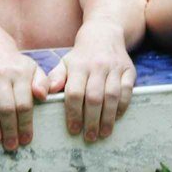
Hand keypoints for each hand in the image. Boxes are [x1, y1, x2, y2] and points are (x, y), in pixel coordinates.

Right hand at [0, 40, 49, 150]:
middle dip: (10, 128)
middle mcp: (3, 73)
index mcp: (21, 73)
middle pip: (6, 105)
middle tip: (11, 145)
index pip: (24, 102)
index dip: (25, 123)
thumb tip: (43, 96)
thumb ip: (42, 82)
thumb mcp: (33, 68)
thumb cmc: (15, 64)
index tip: (26, 140)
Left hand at [47, 20, 135, 141]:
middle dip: (91, 120)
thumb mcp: (65, 63)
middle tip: (89, 137)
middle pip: (94, 97)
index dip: (73, 113)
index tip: (73, 130)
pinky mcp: (128, 70)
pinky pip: (127, 91)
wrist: (103, 33)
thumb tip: (43, 93)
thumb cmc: (81, 55)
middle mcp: (97, 66)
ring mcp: (114, 68)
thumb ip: (55, 79)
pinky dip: (122, 107)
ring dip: (108, 118)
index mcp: (78, 65)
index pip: (74, 92)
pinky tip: (116, 119)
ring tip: (103, 133)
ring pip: (112, 96)